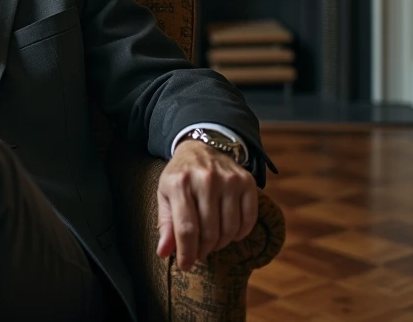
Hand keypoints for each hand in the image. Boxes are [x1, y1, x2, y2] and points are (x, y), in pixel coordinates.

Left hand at [156, 140, 256, 270]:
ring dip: (221, 243)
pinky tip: (229, 232)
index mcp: (180, 182)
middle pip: (209, 232)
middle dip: (203, 249)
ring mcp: (229, 179)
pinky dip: (239, 234)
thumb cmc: (180, 177)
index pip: (186, 228)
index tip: (185, 266)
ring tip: (212, 241)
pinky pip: (248, 220)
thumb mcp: (165, 195)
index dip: (187, 252)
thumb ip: (166, 224)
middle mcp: (206, 179)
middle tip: (199, 252)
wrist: (200, 147)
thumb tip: (164, 252)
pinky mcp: (247, 181)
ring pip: (229, 229)